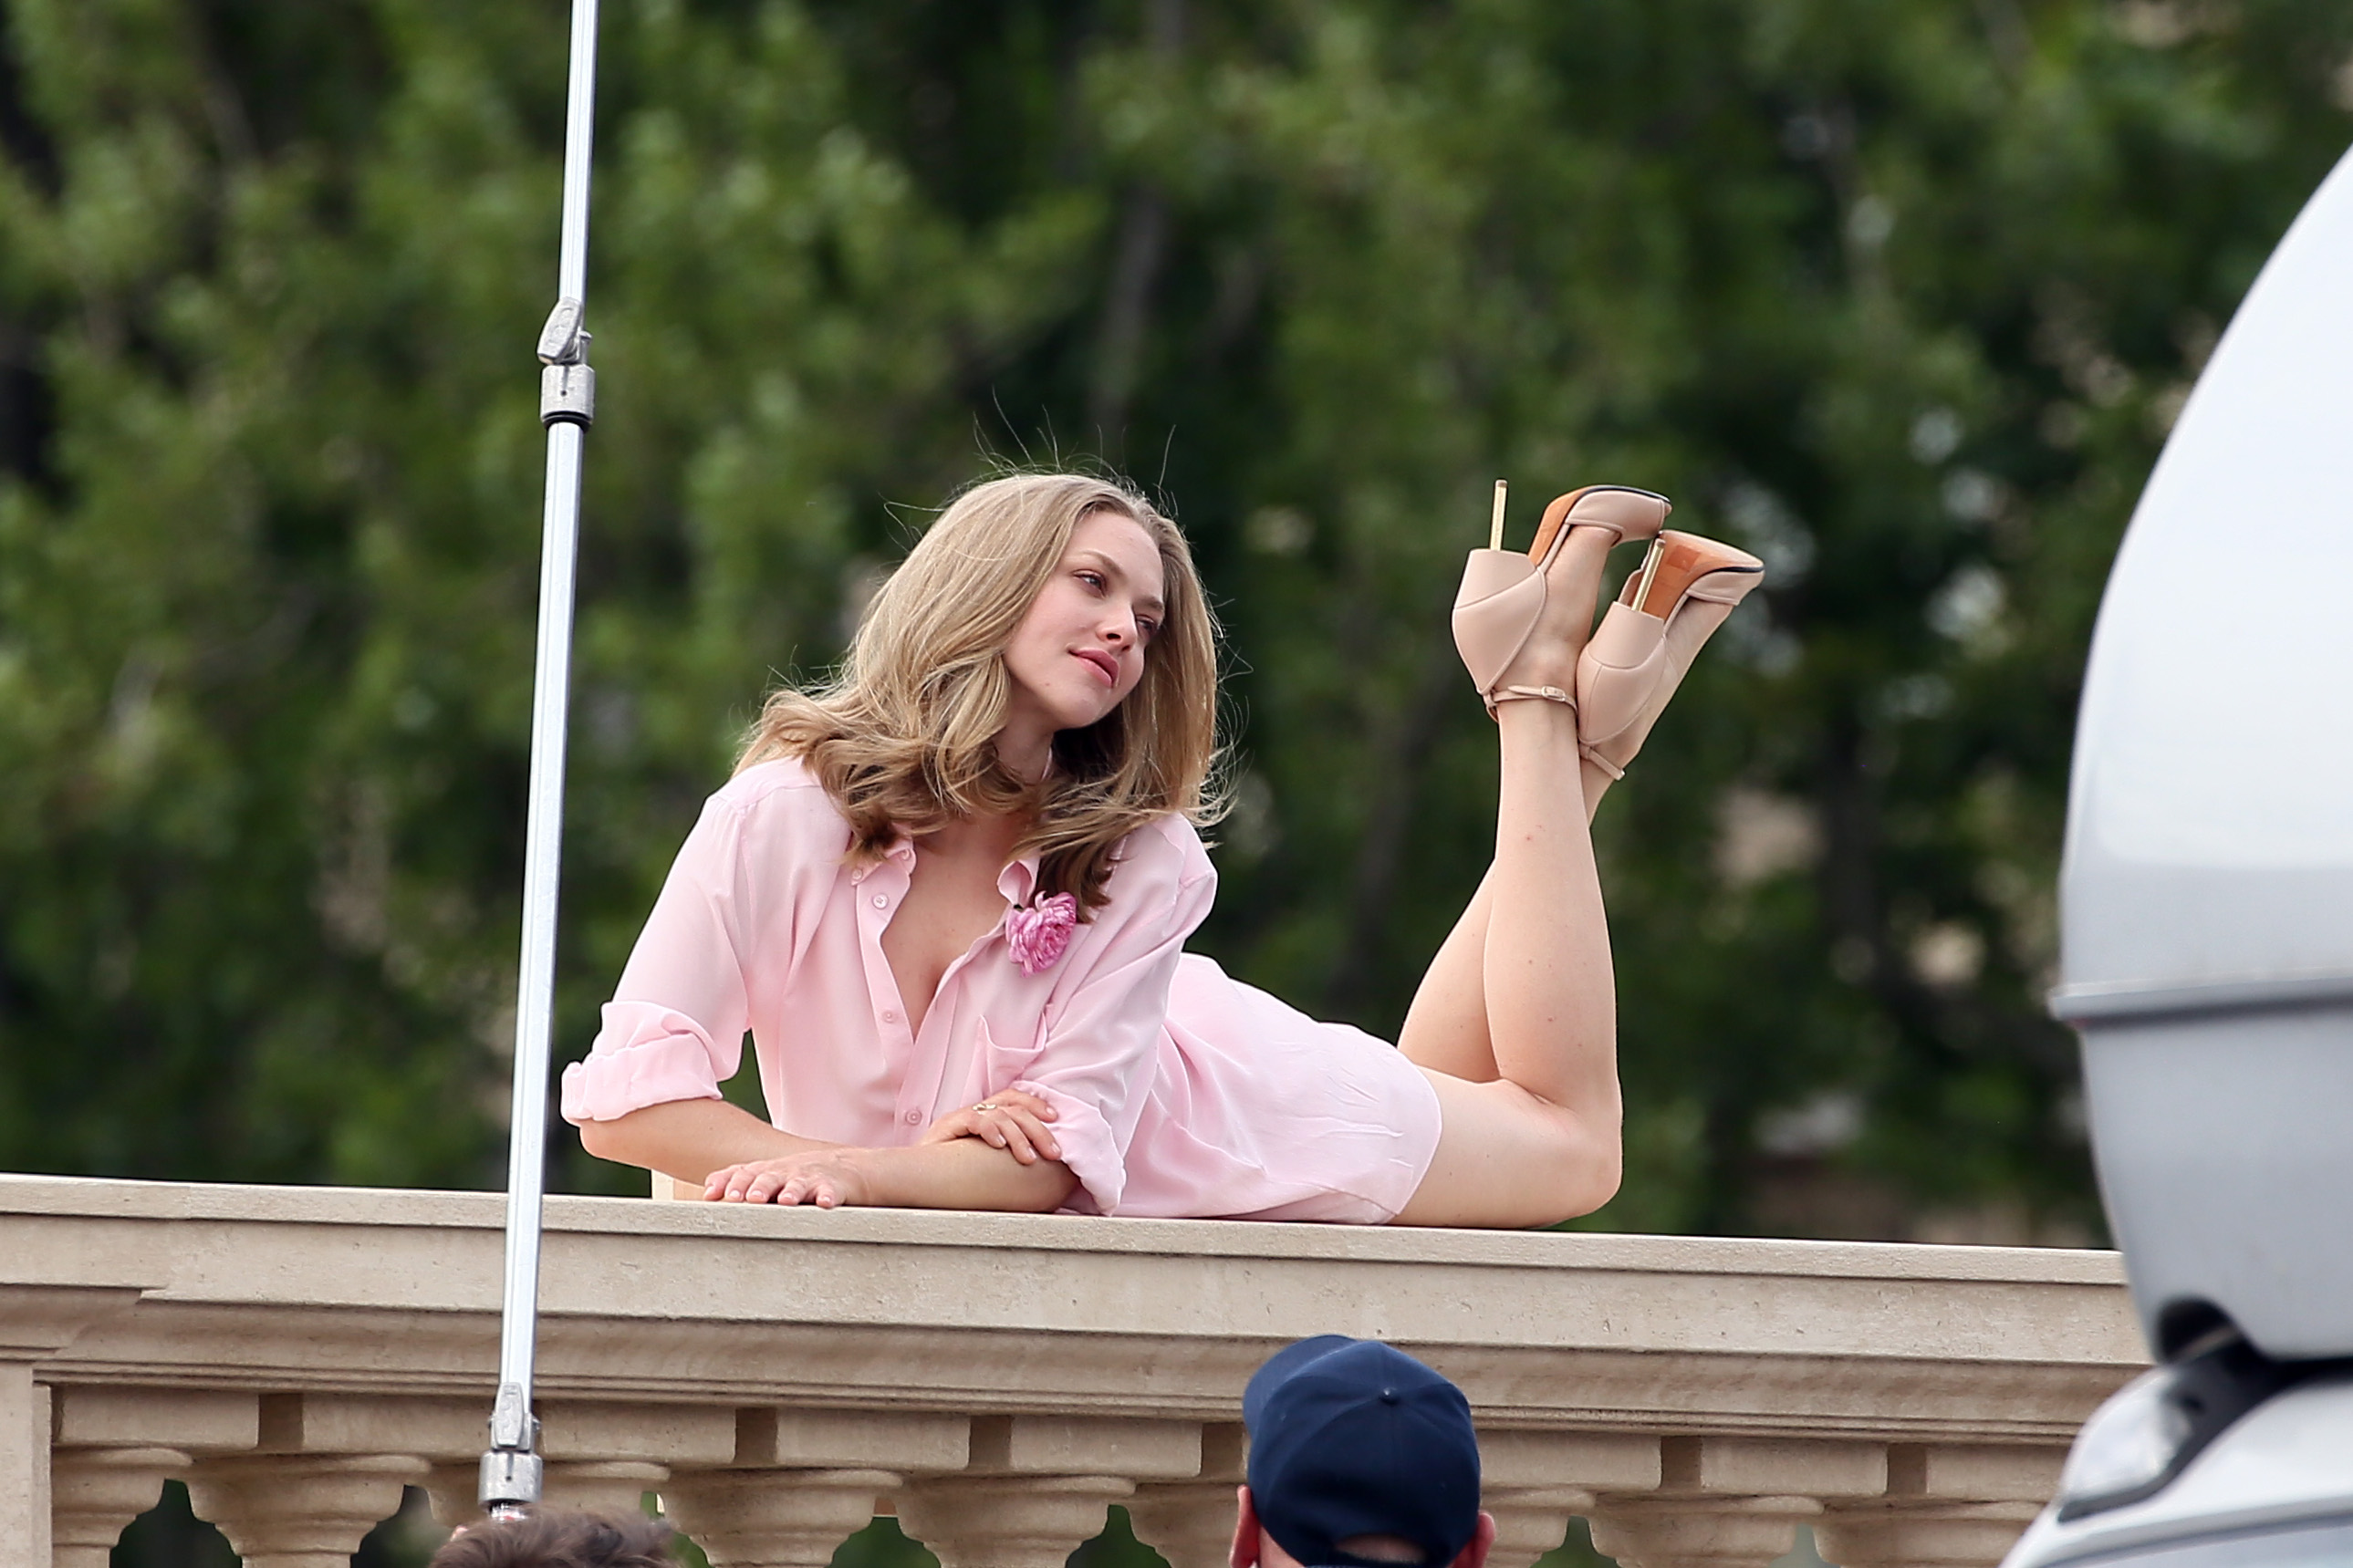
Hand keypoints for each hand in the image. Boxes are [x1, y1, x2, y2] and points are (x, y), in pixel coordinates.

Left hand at [701, 1149, 870, 1207]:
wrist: (848, 1168)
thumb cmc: (801, 1177)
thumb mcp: (771, 1175)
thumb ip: (741, 1180)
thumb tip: (706, 1190)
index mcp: (768, 1171)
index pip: (745, 1173)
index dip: (730, 1183)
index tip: (714, 1195)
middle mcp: (787, 1172)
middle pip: (769, 1177)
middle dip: (759, 1187)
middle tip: (749, 1199)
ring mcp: (811, 1178)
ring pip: (799, 1183)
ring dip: (792, 1191)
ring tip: (785, 1200)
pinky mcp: (835, 1186)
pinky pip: (831, 1191)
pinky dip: (828, 1196)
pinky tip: (825, 1203)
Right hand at [920, 1088, 1062, 1165]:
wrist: (911, 1174)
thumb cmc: (951, 1171)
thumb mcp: (985, 1160)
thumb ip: (1007, 1152)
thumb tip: (1039, 1159)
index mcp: (985, 1115)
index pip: (1014, 1098)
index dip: (1037, 1104)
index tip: (1057, 1120)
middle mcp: (975, 1111)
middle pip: (1014, 1109)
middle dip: (1039, 1130)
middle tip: (1054, 1152)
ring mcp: (961, 1117)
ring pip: (1000, 1115)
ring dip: (1019, 1137)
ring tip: (1029, 1158)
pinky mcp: (947, 1125)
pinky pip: (973, 1119)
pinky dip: (990, 1131)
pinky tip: (1000, 1146)